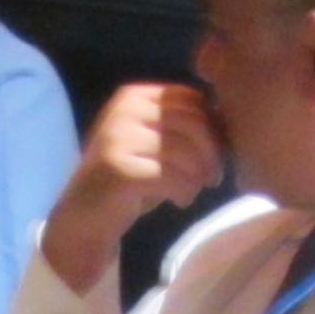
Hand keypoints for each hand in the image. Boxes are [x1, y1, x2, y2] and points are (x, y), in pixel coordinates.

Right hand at [39, 83, 221, 292]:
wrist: (85, 217)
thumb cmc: (130, 179)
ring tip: (191, 191)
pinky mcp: (118, 168)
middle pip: (193, 123)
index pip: (193, 100)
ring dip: (198, 177)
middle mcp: (124, 109)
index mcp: (135, 95)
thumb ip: (184, 127)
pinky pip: (172, 176)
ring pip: (184, 151)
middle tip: (211, 179)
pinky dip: (184, 191)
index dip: (214, 128)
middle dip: (211, 154)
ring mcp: (118, 137)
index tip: (215, 156)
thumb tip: (229, 121)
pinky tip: (179, 200)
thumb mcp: (157, 144)